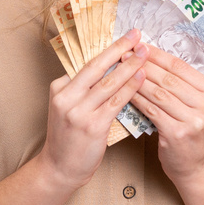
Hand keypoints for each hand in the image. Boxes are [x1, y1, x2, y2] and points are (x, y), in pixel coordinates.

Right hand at [38, 29, 147, 191]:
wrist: (59, 169)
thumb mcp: (68, 108)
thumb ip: (84, 89)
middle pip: (96, 66)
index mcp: (59, 88)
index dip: (109, 49)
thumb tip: (111, 68)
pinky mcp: (92, 126)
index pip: (88, 63)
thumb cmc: (68, 138)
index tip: (126, 38)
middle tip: (136, 35)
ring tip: (144, 53)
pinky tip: (142, 78)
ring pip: (108, 83)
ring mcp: (78, 112)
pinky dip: (130, 88)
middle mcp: (66, 97)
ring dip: (129, 66)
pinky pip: (116, 102)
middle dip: (119, 48)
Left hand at [130, 45, 203, 185]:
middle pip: (169, 79)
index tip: (141, 46)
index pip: (181, 67)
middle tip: (125, 55)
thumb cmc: (192, 133)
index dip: (158, 55)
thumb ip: (181, 86)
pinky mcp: (177, 134)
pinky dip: (137, 100)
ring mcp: (194, 121)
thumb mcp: (196, 106)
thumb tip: (151, 58)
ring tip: (121, 70)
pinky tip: (125, 93)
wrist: (197, 167)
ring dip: (137, 80)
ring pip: (159, 94)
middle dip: (144, 65)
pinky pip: (152, 111)